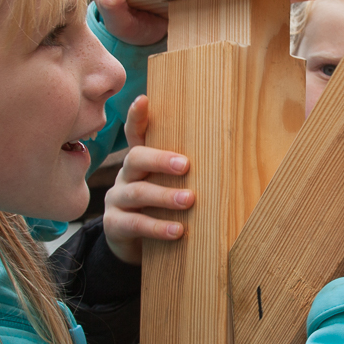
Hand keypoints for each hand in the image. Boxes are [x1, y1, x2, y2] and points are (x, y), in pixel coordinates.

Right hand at [103, 96, 194, 263]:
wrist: (132, 243)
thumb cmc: (160, 207)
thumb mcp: (169, 186)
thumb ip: (184, 172)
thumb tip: (229, 159)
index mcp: (140, 162)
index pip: (135, 134)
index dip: (137, 117)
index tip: (144, 100)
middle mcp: (125, 176)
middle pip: (135, 158)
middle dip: (160, 160)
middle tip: (186, 165)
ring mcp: (117, 199)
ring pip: (138, 192)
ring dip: (165, 196)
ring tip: (189, 200)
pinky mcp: (114, 224)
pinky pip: (135, 223)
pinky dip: (157, 227)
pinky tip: (177, 230)